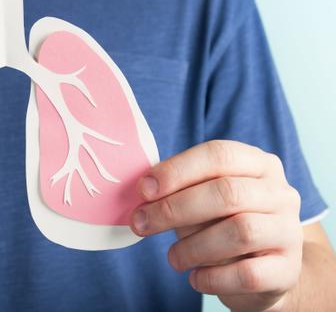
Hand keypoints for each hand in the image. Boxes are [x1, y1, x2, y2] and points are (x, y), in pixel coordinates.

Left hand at [131, 140, 302, 311]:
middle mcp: (280, 193)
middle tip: (142, 223)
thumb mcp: (203, 198)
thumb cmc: (223, 224)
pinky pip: (248, 274)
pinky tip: (195, 278)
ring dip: (193, 246)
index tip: (144, 189)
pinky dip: (213, 277)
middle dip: (175, 208)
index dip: (178, 170)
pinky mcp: (288, 270)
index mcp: (257, 164)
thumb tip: (143, 192)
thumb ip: (179, 189)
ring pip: (240, 232)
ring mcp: (289, 231)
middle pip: (227, 192)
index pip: (219, 154)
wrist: (265, 271)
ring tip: (173, 258)